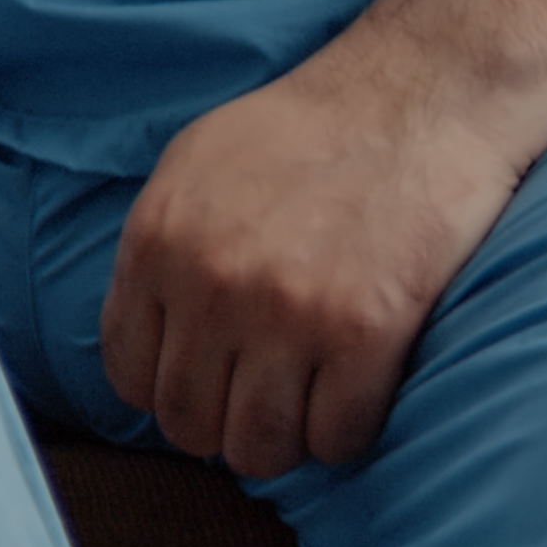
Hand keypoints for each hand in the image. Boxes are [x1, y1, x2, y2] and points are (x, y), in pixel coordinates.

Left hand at [97, 57, 530, 477]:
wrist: (418, 97)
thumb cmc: (307, 131)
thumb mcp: (193, 166)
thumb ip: (158, 249)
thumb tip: (146, 334)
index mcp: (159, 240)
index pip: (128, 374)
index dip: (167, 390)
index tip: (205, 381)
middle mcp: (212, 283)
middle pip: (188, 423)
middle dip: (222, 424)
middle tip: (262, 399)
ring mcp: (287, 314)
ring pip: (257, 449)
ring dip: (283, 441)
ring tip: (306, 403)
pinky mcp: (366, 335)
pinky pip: (335, 440)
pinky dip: (345, 433)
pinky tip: (356, 391)